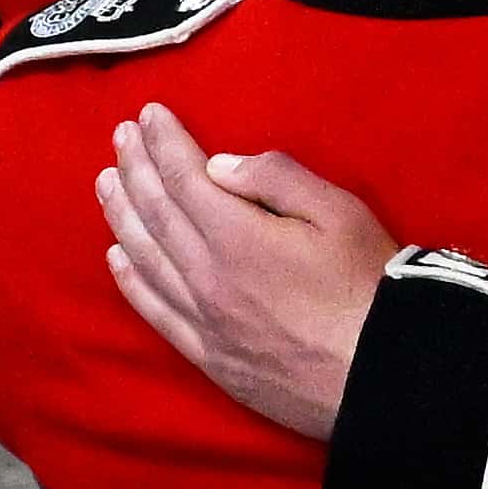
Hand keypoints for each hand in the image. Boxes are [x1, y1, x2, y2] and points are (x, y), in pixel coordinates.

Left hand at [98, 101, 397, 436]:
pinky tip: (117, 258)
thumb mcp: (338, 212)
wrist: (380, 374)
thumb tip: (219, 165)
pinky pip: (156, 313)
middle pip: (157, 214)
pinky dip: (131, 282)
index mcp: (239, 236)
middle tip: (120, 137)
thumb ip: (277, 179)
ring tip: (107, 184)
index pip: (185, 178)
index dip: (164, 143)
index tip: (148, 114)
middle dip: (136, 169)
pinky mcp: (209, 356)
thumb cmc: (366, 285)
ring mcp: (204, 320)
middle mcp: (208, 277)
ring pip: (147, 260)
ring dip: (123, 217)